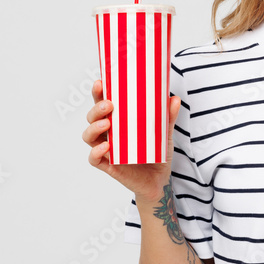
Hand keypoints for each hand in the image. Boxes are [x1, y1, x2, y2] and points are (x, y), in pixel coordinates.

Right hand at [81, 79, 180, 201]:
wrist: (159, 180)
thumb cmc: (156, 153)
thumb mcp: (164, 133)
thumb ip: (168, 117)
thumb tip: (174, 98)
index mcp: (117, 122)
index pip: (102, 105)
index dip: (98, 93)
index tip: (101, 83)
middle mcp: (108, 134)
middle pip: (92, 118)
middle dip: (96, 109)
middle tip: (109, 105)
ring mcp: (107, 150)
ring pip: (89, 137)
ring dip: (94, 128)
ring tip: (107, 123)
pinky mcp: (109, 166)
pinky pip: (94, 159)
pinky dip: (96, 152)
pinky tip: (106, 146)